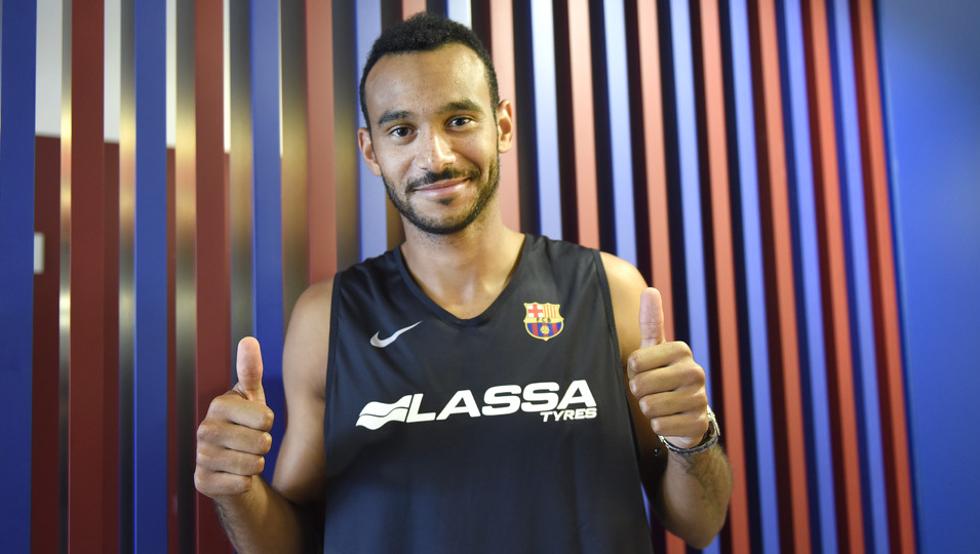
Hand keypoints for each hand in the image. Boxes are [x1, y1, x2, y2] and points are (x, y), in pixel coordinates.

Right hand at [195, 337, 274, 497]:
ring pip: (252, 465)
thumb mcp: (252, 398)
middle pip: (261, 443)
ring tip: (245, 458)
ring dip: (256, 464)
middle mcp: (204, 430)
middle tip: (251, 443)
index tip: (257, 422)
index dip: (268, 423)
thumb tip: (248, 339)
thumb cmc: (246, 426)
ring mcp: (201, 457)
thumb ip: (251, 370)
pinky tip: (235, 476)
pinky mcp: (202, 482)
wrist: (233, 466)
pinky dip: (245, 483)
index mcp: (219, 405)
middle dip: (264, 446)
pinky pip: (241, 484)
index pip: (265, 418)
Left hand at [627, 288, 708, 449]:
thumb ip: (651, 321)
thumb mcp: (655, 349)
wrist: (686, 414)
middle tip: (652, 391)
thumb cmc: (663, 376)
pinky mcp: (698, 423)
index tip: (645, 372)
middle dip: (639, 392)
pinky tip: (669, 420)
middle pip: (641, 386)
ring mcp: (699, 398)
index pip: (635, 362)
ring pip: (649, 407)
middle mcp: (695, 371)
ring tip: (660, 404)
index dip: (633, 372)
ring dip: (648, 409)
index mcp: (681, 350)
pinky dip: (658, 426)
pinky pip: (660, 426)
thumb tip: (650, 290)